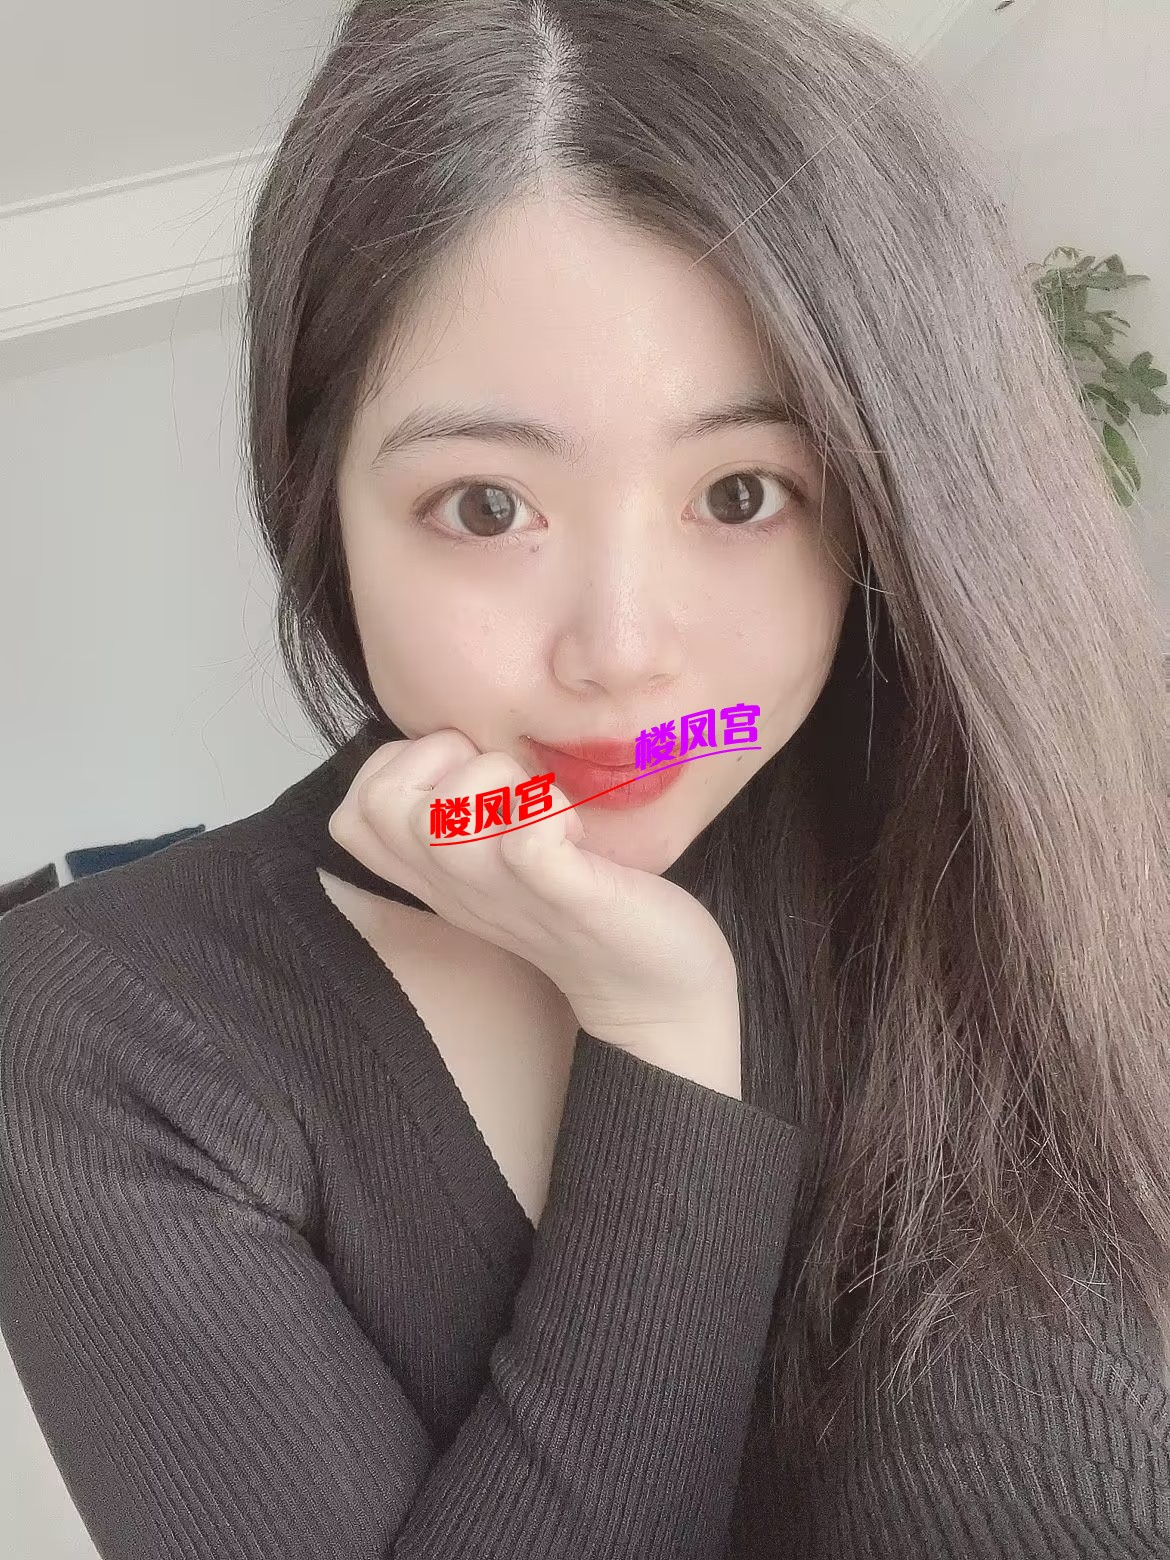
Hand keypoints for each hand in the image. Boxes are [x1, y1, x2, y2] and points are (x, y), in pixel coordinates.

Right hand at [327, 730, 739, 1075]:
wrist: (653, 992)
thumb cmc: (582, 907)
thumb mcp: (501, 861)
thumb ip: (467, 812)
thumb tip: (460, 737)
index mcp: (438, 876)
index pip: (354, 811)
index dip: (396, 764)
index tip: (462, 772)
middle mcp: (457, 886)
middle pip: (380, 803)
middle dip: (439, 756)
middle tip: (503, 781)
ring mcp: (507, 893)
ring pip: (439, 816)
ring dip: (497, 780)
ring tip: (543, 802)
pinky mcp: (567, 895)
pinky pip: (526, 839)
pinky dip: (546, 810)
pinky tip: (572, 824)